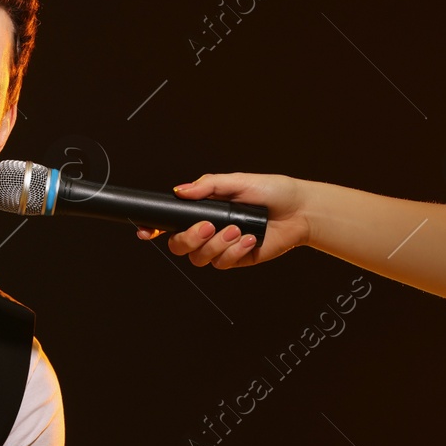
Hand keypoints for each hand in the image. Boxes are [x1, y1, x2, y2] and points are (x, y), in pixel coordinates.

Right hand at [139, 172, 311, 267]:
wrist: (299, 211)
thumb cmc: (271, 192)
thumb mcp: (237, 182)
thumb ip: (207, 186)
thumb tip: (180, 191)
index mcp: (203, 210)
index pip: (171, 223)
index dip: (153, 228)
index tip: (146, 230)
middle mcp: (208, 231)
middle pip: (178, 246)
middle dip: (189, 238)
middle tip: (209, 226)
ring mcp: (220, 247)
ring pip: (199, 258)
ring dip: (217, 244)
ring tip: (238, 230)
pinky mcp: (235, 260)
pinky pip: (222, 264)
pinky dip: (235, 251)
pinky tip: (250, 238)